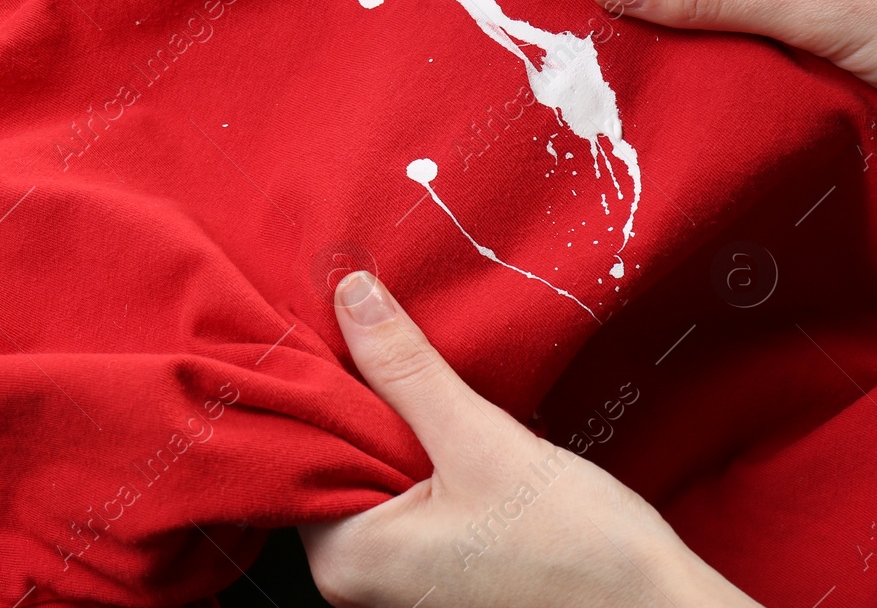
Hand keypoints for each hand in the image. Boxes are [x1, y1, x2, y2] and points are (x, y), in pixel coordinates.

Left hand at [299, 272, 759, 607]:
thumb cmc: (581, 552)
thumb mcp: (482, 443)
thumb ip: (406, 371)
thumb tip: (350, 298)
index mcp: (347, 559)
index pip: (296, 450)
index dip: (313, 381)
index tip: (326, 318)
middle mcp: (357, 579)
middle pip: (332, 459)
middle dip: (356, 395)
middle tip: (375, 324)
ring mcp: (399, 578)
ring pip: (371, 472)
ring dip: (392, 420)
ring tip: (413, 365)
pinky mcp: (436, 570)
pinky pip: (404, 494)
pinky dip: (416, 451)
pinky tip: (441, 417)